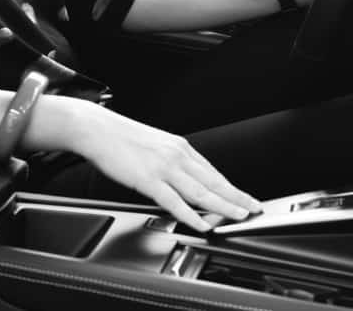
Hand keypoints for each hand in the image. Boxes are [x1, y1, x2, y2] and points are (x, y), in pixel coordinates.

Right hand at [62, 100, 259, 231]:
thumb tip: (183, 180)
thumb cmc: (121, 138)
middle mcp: (178, 156)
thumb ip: (171, 163)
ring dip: (224, 206)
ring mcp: (165, 168)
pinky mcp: (149, 179)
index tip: (246, 197)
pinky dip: (192, 216)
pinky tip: (204, 224)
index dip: (232, 187)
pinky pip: (175, 202)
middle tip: (255, 209)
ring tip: (240, 216)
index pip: (213, 172)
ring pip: (202, 192)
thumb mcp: (155, 147)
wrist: (97, 129)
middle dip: (238, 197)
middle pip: (214, 181)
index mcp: (181, 148)